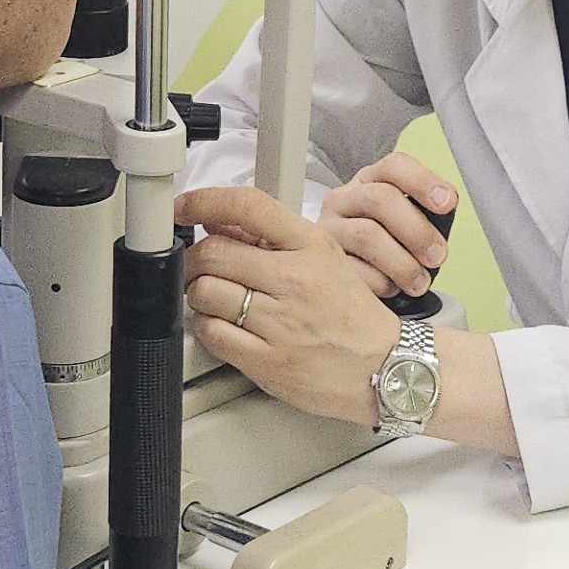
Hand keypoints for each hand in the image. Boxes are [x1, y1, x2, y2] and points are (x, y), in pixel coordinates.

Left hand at [179, 184, 399, 421]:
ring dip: (199, 294)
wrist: (384, 367)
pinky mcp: (267, 361)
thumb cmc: (353, 315)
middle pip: (214, 253)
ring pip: (205, 293)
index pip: (248, 206)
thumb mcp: (324, 260)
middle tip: (199, 267)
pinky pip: (212, 333)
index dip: (204, 201)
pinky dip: (207, 327)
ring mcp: (281, 322)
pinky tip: (223, 326)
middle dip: (195, 259)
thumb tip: (219, 223)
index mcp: (311, 246)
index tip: (184, 207)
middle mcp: (295, 280)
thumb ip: (274, 239)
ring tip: (216, 299)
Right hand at [317, 150, 455, 300]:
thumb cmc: (382, 246)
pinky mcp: (319, 262)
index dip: (423, 181)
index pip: (394, 167)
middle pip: (380, 199)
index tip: (447, 203)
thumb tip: (447, 212)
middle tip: (438, 256)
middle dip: (417, 230)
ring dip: (402, 263)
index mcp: (368, 181)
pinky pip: (354, 271)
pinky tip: (391, 288)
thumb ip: (423, 212)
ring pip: (367, 236)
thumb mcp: (401, 220)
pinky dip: (381, 283)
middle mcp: (343, 199)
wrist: (339, 277)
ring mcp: (327, 229)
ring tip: (419, 282)